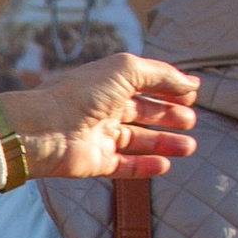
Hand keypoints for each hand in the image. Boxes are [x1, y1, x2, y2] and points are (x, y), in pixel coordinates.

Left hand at [7, 49, 198, 179]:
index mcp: (108, 84)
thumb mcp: (127, 70)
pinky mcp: (95, 162)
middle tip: (191, 121)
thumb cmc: (83, 94)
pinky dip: (145, 167)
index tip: (192, 95)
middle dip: (169, 116)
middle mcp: (103, 109)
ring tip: (190, 146)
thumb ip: (161, 75)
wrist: (45, 129)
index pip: (143, 85)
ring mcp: (99, 137)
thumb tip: (192, 84)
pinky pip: (125, 166)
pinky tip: (166, 165)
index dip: (167, 89)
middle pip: (142, 113)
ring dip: (164, 143)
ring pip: (138, 141)